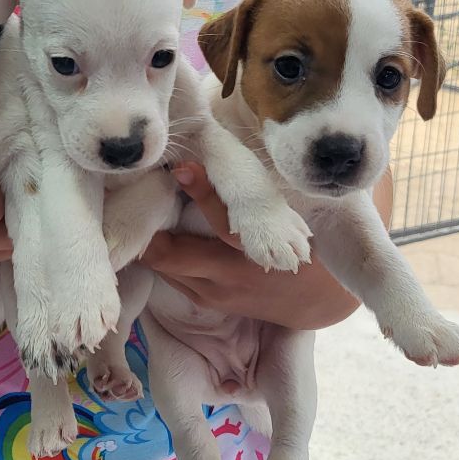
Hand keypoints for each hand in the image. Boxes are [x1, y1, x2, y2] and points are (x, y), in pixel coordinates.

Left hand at [140, 162, 358, 329]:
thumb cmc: (300, 247)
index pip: (219, 219)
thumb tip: (212, 156)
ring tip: (144, 209)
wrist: (317, 302)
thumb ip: (249, 191)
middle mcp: (228, 276)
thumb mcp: (284, 217)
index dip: (196, 190)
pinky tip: (159, 234)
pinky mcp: (207, 303)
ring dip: (151, 241)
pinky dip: (162, 257)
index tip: (180, 166)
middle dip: (150, 225)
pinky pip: (172, 278)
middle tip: (142, 194)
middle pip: (168, 254)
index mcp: (254, 249)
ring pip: (162, 268)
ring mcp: (213, 294)